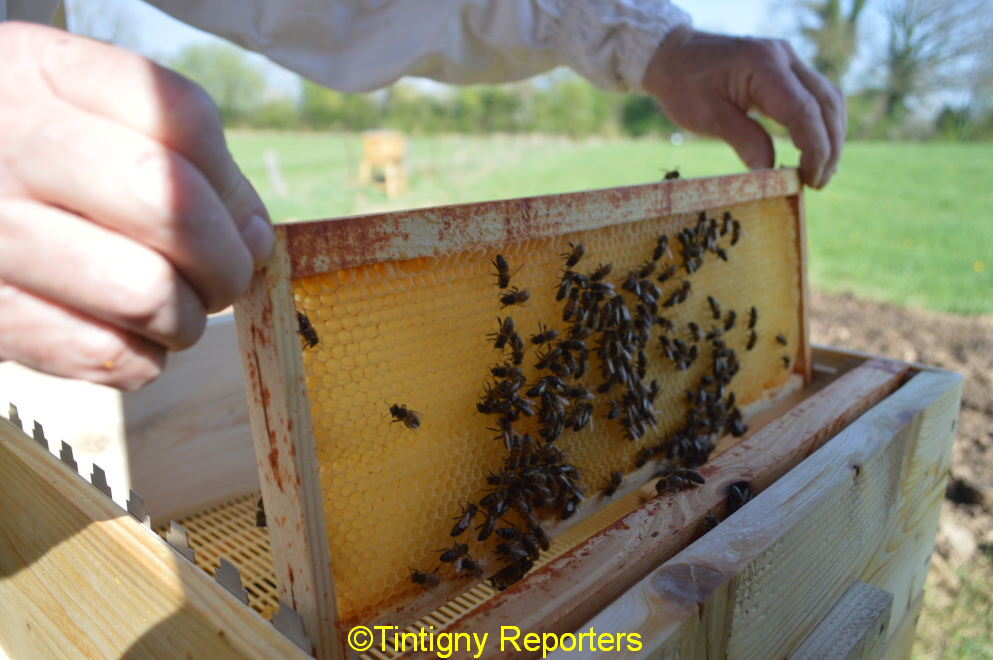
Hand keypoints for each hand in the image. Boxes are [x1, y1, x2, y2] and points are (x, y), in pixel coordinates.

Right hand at [0, 22, 272, 389]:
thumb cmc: (23, 165)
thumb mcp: (77, 114)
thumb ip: (173, 153)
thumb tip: (254, 234)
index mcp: (41, 73)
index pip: (183, 116)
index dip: (235, 186)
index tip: (242, 222)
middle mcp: (10, 145)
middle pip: (172, 205)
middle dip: (226, 261)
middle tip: (222, 279)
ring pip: (147, 294)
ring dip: (184, 319)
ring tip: (170, 310)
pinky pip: (107, 355)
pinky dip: (140, 357)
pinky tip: (124, 334)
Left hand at [643, 26, 845, 188]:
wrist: (673, 55)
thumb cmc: (683, 85)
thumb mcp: (707, 118)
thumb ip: (744, 141)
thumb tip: (771, 173)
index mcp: (763, 66)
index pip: (804, 111)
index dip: (814, 149)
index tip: (809, 180)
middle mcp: (783, 57)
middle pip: (826, 103)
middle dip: (829, 147)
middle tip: (817, 183)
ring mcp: (788, 59)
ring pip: (829, 98)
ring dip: (831, 136)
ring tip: (820, 171)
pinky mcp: (786, 67)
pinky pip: (816, 95)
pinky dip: (821, 123)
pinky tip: (816, 149)